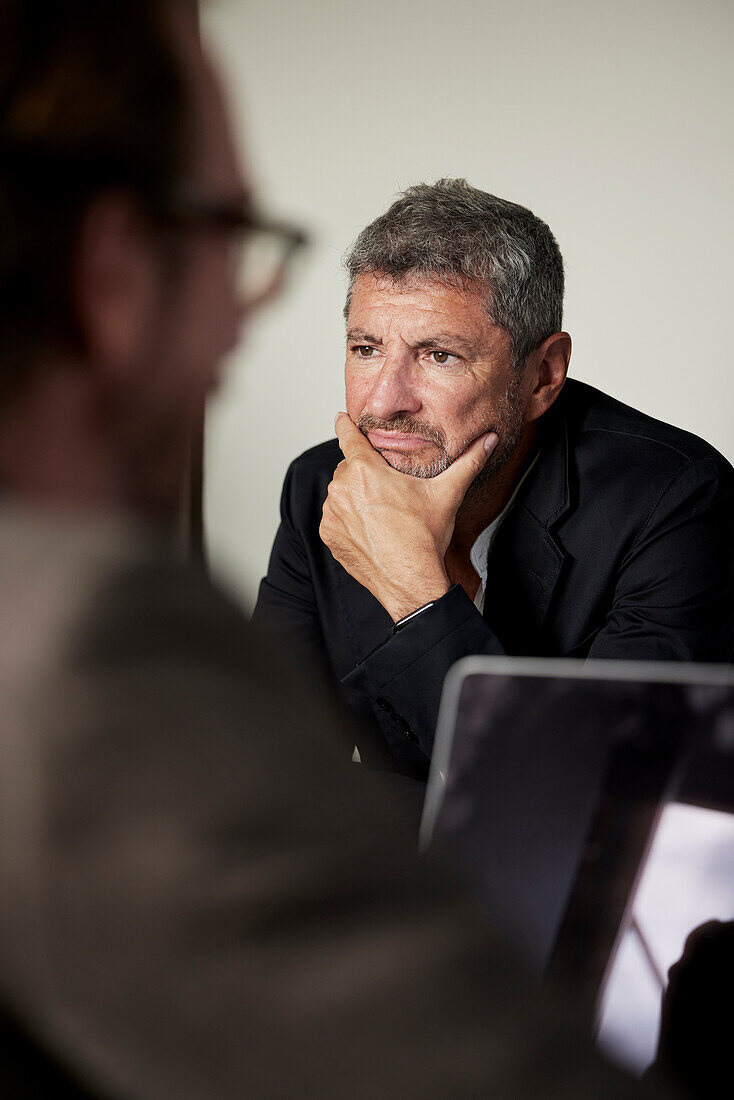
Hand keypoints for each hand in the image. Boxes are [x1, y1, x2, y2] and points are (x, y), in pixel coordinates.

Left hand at [319, 413, 497, 621]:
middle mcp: (341, 488)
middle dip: (365, 474)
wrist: (411, 581)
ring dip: (355, 497)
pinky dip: (348, 520)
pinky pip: (335, 518)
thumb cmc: (424, 538)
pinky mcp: (329, 535)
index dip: (346, 425)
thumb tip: (491, 440)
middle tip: (388, 491)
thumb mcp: (447, 493)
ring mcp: (332, 513)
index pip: (348, 436)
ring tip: (382, 514)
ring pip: (341, 493)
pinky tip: (371, 529)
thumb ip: (468, 461)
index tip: (342, 418)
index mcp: (365, 470)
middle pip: (349, 468)